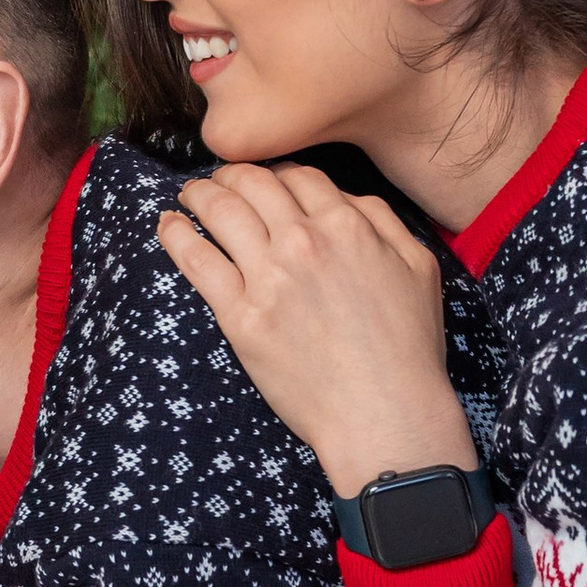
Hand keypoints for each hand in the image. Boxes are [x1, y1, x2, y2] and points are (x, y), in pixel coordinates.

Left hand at [156, 159, 476, 502]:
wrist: (384, 413)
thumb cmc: (407, 349)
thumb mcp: (418, 268)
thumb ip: (383, 221)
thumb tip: (344, 198)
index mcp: (347, 226)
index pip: (299, 176)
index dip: (278, 173)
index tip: (266, 181)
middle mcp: (304, 242)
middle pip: (253, 183)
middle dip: (232, 173)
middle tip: (220, 179)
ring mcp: (268, 278)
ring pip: (219, 210)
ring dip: (199, 192)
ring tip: (189, 193)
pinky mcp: (240, 316)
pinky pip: (196, 260)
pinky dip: (175, 234)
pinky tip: (168, 223)